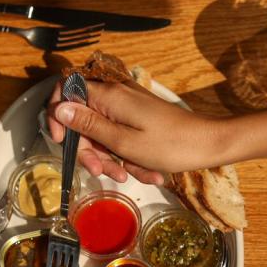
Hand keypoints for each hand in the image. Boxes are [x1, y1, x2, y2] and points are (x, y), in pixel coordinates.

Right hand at [46, 78, 224, 183]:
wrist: (209, 145)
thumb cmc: (171, 145)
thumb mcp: (124, 142)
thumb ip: (89, 125)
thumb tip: (58, 108)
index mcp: (109, 97)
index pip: (67, 91)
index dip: (57, 115)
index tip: (60, 140)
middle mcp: (116, 97)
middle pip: (83, 120)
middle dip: (90, 150)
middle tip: (102, 172)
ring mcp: (128, 109)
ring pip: (103, 135)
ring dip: (113, 159)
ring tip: (133, 175)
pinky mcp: (139, 121)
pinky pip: (122, 140)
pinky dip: (130, 157)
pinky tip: (148, 172)